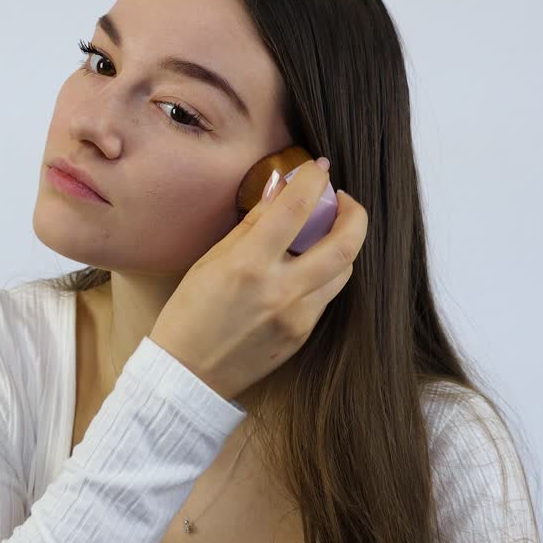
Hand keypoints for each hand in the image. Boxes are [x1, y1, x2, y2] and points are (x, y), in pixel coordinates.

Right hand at [149, 158, 368, 401]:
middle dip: (354, 213)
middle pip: (344, 244)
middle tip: (344, 200)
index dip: (313, 181)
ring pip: (344, 270)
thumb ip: (252, 225)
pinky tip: (305, 268)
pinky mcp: (303, 336)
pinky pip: (326, 295)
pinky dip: (323, 274)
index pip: (296, 209)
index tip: (317, 168)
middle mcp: (281, 291)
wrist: (188, 375)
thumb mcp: (211, 261)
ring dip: (342, 245)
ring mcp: (297, 317)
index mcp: (249, 266)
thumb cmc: (189, 314)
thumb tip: (280, 190)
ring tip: (324, 234)